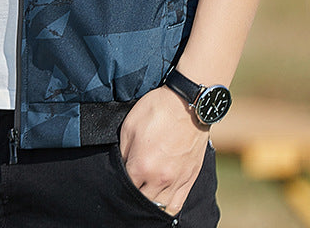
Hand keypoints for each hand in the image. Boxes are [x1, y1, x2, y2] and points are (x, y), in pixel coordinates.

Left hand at [119, 85, 208, 216]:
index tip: (120, 176)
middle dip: (133, 195)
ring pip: (159, 207)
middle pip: (141, 201)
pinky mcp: (190, 179)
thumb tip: (121, 167)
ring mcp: (176, 181)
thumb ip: (123, 152)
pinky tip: (161, 200)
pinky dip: (167, 208)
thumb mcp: (129, 125)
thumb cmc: (157, 109)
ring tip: (145, 193)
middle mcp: (159, 179)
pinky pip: (176, 205)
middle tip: (132, 184)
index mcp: (141, 166)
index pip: (125, 187)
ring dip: (150, 203)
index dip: (119, 183)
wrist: (187, 103)